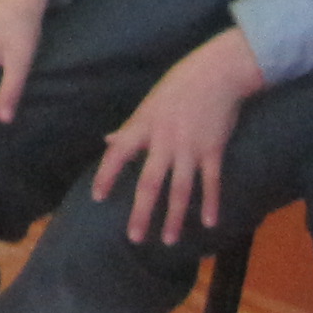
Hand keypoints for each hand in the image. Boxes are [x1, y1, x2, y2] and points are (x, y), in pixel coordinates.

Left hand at [92, 26, 263, 247]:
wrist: (216, 73)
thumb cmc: (179, 87)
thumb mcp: (148, 105)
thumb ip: (129, 128)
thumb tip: (108, 141)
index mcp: (143, 127)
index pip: (117, 155)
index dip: (105, 176)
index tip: (97, 197)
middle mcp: (163, 141)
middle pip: (149, 183)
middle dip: (141, 213)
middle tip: (134, 238)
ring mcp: (190, 148)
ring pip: (180, 189)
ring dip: (174, 217)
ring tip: (168, 240)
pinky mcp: (214, 150)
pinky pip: (211, 182)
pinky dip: (210, 203)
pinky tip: (208, 223)